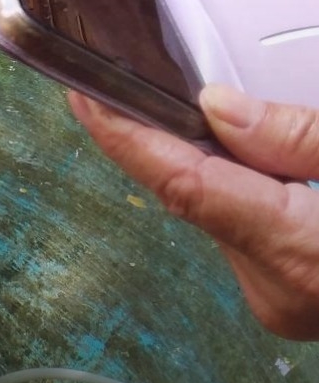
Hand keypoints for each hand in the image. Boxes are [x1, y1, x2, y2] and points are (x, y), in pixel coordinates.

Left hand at [68, 85, 318, 339]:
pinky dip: (231, 188)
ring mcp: (274, 299)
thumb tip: (217, 107)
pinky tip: (234, 156)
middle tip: (128, 83)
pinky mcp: (279, 295)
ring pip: (211, 211)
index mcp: (301, 253)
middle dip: (161, 138)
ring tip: (188, 108)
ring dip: (203, 161)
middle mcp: (275, 289)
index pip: (185, 186)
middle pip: (192, 195)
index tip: (85, 99)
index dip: (127, 140)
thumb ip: (300, 136)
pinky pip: (236, 228)